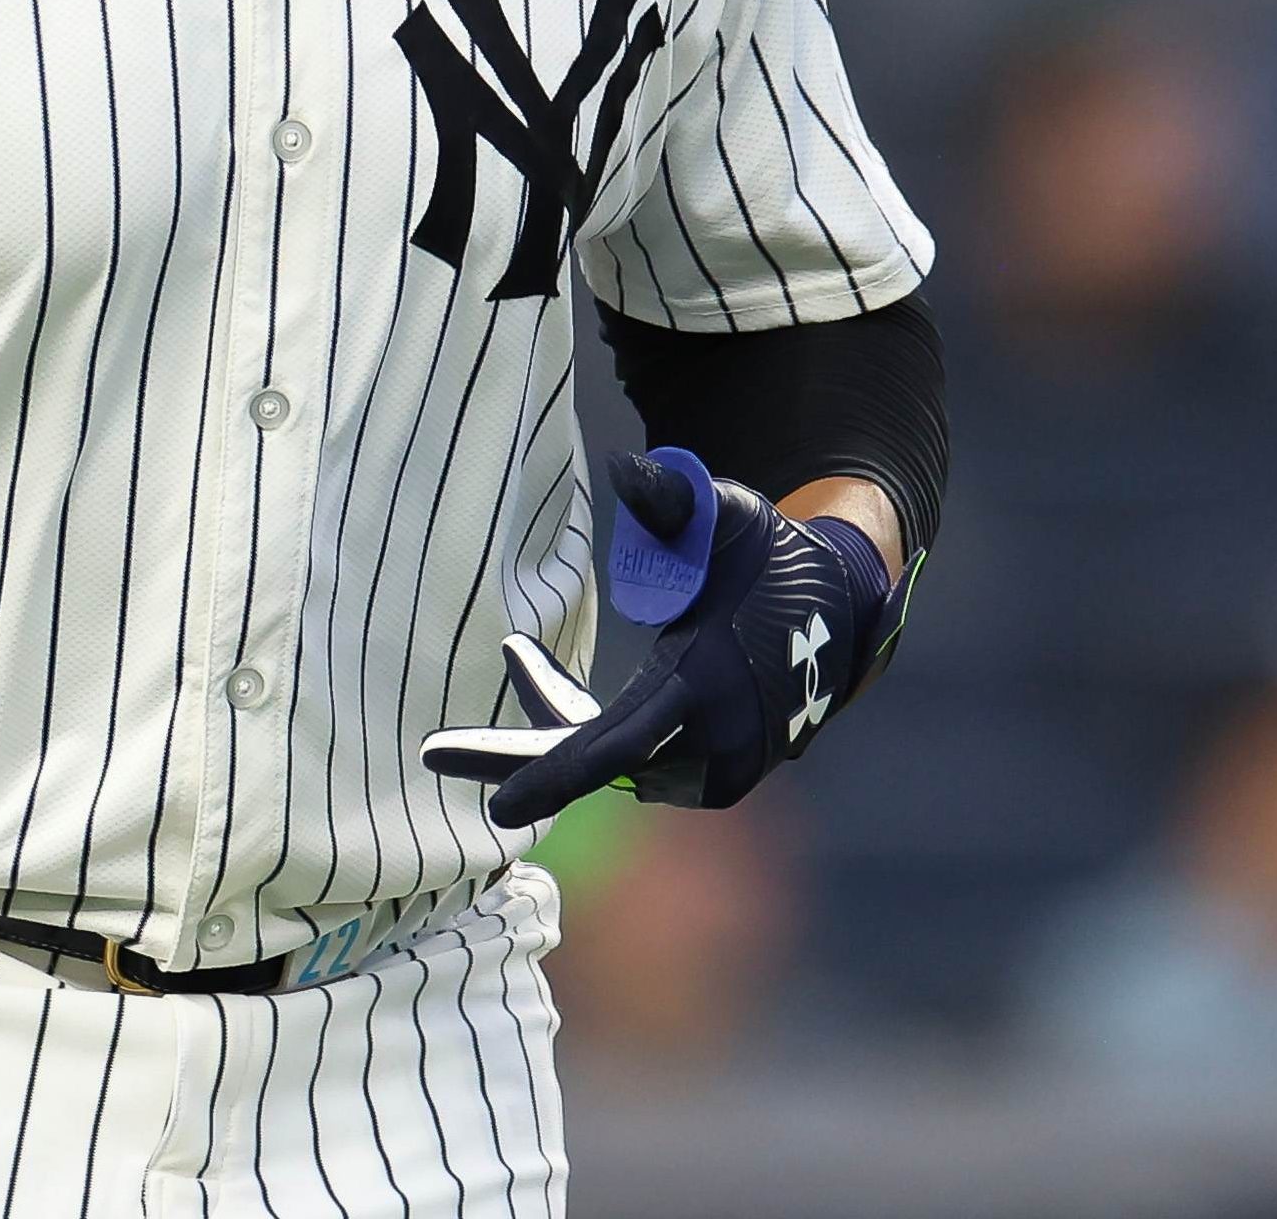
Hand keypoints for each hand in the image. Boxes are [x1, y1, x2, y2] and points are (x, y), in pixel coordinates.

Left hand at [422, 447, 896, 824]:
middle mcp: (714, 741)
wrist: (841, 609)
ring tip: (523, 660)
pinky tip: (559, 689)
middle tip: (435, 752)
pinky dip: (593, 732)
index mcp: (707, 685)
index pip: (618, 746)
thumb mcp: (726, 515)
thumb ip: (672, 499)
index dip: (556, 776)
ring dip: (560, 720)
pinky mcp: (715, 773)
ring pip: (610, 756)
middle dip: (518, 760)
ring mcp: (720, 765)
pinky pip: (633, 759)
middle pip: (596, 765)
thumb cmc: (766, 553)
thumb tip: (625, 468)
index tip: (499, 807)